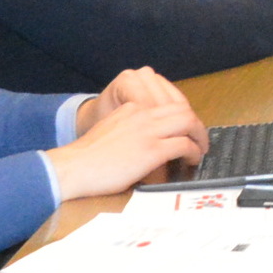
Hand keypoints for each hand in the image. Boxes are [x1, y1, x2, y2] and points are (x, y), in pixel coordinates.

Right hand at [50, 68, 206, 199]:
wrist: (72, 168)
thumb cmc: (86, 158)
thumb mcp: (110, 130)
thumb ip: (128, 128)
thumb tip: (142, 141)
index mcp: (131, 108)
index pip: (165, 104)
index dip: (180, 117)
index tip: (184, 130)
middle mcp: (142, 114)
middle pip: (182, 109)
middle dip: (196, 123)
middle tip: (199, 139)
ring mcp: (148, 131)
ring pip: (188, 121)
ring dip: (199, 135)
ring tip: (200, 149)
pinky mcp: (151, 150)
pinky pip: (183, 145)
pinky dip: (193, 152)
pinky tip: (191, 159)